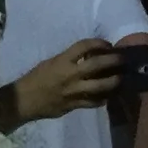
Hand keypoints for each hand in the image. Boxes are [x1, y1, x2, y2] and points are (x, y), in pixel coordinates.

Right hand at [4, 38, 119, 120]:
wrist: (25, 99)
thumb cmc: (36, 77)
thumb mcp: (51, 62)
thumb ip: (68, 59)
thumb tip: (86, 56)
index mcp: (62, 61)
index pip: (84, 46)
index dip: (99, 42)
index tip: (108, 43)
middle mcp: (70, 74)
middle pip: (97, 64)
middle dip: (112, 60)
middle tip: (122, 58)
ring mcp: (74, 91)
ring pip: (100, 86)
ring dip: (113, 81)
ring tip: (121, 77)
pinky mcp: (75, 105)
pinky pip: (94, 102)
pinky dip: (103, 99)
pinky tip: (109, 95)